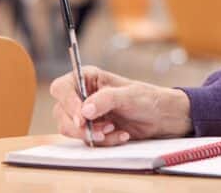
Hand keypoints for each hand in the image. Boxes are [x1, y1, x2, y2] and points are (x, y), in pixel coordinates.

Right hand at [50, 65, 191, 145]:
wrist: (160, 118)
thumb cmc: (146, 99)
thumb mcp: (128, 96)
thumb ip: (106, 100)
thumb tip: (85, 110)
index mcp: (87, 78)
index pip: (61, 88)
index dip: (68, 103)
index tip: (83, 117)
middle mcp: (82, 95)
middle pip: (61, 113)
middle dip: (82, 126)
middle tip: (104, 129)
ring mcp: (85, 114)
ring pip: (71, 130)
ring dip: (92, 134)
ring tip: (114, 130)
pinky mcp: (91, 130)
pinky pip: (86, 140)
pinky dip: (103, 142)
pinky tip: (120, 135)